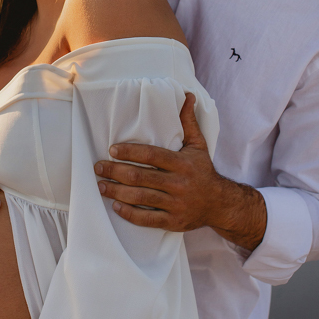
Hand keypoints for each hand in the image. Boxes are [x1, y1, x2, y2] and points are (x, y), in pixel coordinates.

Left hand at [94, 93, 266, 250]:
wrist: (220, 204)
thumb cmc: (203, 171)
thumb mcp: (198, 145)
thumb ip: (188, 121)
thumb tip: (186, 96)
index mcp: (182, 163)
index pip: (151, 156)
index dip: (130, 152)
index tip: (112, 150)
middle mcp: (179, 184)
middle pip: (140, 177)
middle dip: (115, 172)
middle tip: (98, 167)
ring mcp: (175, 204)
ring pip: (140, 198)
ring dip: (117, 192)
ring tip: (101, 185)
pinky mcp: (173, 222)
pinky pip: (147, 219)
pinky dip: (129, 213)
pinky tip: (116, 206)